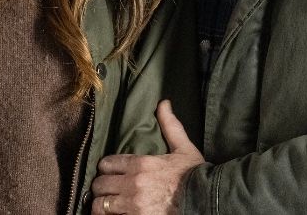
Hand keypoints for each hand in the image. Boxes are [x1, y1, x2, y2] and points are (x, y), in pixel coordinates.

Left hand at [91, 100, 204, 214]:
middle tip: (106, 189)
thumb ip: (170, 126)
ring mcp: (133, 205)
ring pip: (101, 205)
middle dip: (101, 186)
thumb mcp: (184, 148)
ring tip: (107, 205)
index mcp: (141, 164)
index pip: (106, 163)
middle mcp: (133, 184)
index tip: (108, 171)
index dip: (105, 168)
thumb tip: (164, 103)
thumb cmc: (195, 176)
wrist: (206, 201)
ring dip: (102, 204)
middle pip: (100, 184)